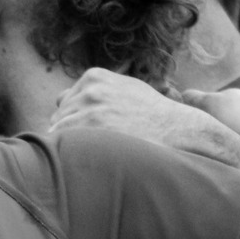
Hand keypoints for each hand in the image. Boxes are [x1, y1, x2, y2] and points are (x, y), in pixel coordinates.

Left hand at [54, 72, 239, 176]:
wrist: (181, 131)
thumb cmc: (154, 118)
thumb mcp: (127, 91)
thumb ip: (98, 93)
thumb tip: (60, 99)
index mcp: (94, 77)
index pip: (65, 102)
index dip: (75, 122)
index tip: (90, 136)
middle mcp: (87, 90)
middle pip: (59, 117)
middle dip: (71, 134)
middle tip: (94, 149)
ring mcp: (85, 108)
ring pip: (58, 133)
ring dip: (72, 148)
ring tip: (95, 157)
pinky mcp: (86, 129)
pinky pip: (61, 145)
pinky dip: (71, 157)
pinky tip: (91, 161)